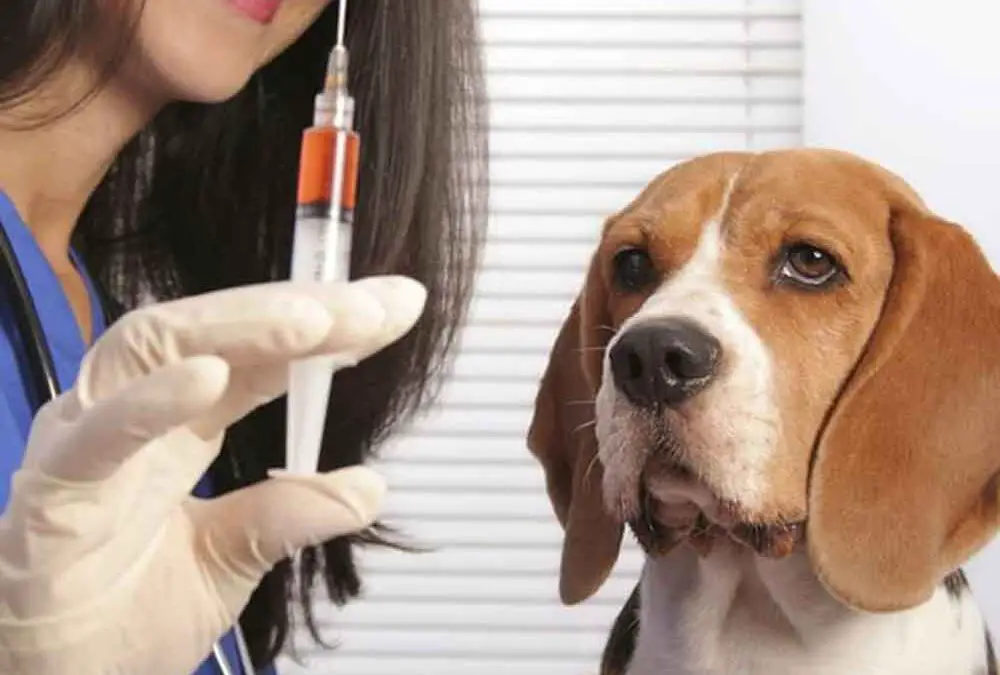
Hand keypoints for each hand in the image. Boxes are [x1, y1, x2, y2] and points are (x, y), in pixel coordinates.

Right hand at [0, 277, 426, 674]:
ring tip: (312, 320)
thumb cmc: (115, 617)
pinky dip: (151, 400)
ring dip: (238, 326)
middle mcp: (133, 415)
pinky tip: (210, 377)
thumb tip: (369, 488)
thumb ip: (287, 520)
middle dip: (298, 310)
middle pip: (215, 331)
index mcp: (180, 426)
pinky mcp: (50, 489)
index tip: (397, 305)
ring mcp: (87, 441)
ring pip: (154, 347)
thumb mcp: (226, 565)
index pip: (261, 355)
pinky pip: (97, 434)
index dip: (328, 326)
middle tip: (373, 307)